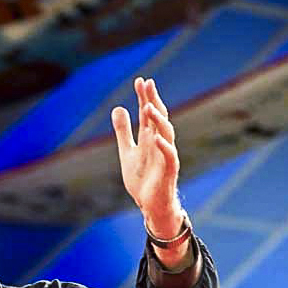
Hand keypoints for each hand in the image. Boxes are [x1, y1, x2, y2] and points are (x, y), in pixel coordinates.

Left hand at [111, 77, 182, 236]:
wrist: (150, 206)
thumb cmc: (142, 179)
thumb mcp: (127, 152)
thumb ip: (123, 131)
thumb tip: (118, 108)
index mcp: (149, 138)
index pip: (148, 113)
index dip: (145, 97)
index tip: (140, 81)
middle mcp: (159, 143)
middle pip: (158, 118)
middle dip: (153, 101)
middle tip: (147, 84)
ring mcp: (165, 156)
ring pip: (166, 133)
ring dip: (158, 120)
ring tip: (148, 107)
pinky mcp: (168, 172)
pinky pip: (170, 156)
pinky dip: (164, 146)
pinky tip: (156, 137)